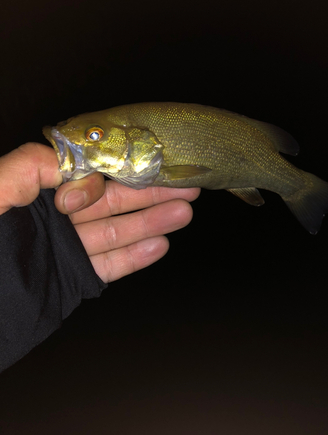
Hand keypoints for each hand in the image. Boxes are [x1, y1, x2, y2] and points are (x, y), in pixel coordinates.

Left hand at [0, 143, 199, 282]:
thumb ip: (29, 167)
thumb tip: (72, 158)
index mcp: (32, 191)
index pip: (84, 174)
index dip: (110, 174)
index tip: (129, 175)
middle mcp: (52, 218)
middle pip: (109, 201)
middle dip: (147, 192)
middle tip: (185, 185)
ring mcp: (62, 250)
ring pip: (114, 232)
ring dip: (150, 221)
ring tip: (184, 212)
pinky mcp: (69, 281)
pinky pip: (107, 266)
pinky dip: (134, 257)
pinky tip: (160, 244)